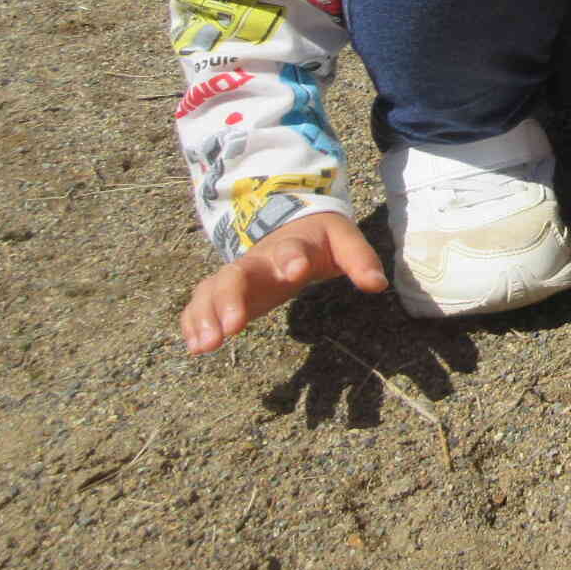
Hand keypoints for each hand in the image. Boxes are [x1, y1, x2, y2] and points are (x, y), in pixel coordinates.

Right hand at [180, 211, 387, 354]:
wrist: (291, 222)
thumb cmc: (320, 238)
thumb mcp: (345, 241)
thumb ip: (360, 260)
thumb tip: (377, 284)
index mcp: (293, 246)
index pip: (290, 250)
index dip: (291, 259)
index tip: (294, 272)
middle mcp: (258, 261)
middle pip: (236, 275)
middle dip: (229, 299)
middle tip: (232, 327)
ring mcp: (238, 275)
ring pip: (211, 290)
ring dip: (205, 316)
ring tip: (206, 346)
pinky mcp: (226, 291)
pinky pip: (201, 303)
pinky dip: (193, 322)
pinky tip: (194, 346)